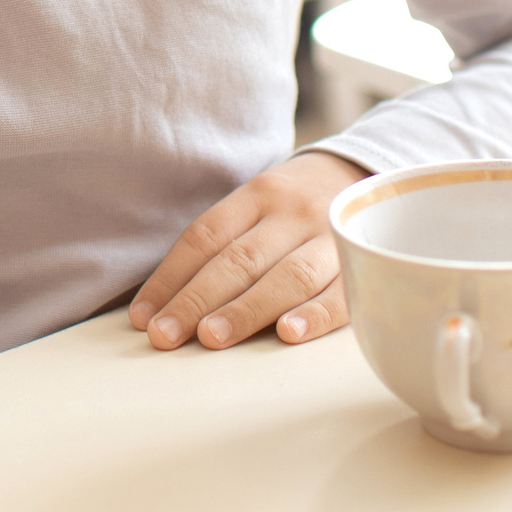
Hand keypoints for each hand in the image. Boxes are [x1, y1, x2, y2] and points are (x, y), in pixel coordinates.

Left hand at [130, 150, 364, 350]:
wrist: (366, 172)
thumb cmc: (294, 207)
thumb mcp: (258, 203)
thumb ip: (223, 244)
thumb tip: (164, 302)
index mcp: (257, 195)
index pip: (205, 236)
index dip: (170, 277)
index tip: (144, 318)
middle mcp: (292, 213)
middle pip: (240, 259)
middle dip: (198, 300)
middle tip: (166, 335)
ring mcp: (330, 237)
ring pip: (286, 276)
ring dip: (246, 310)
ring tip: (211, 339)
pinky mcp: (363, 264)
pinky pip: (340, 293)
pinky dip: (314, 315)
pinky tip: (287, 334)